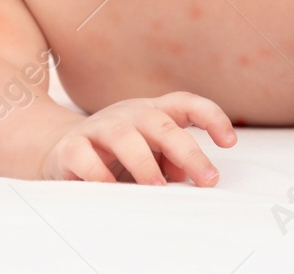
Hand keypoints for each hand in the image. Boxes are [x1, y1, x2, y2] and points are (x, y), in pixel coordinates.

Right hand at [39, 92, 237, 184]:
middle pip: (163, 125)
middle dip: (189, 152)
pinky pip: (85, 156)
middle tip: (207, 179)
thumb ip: (172, 161)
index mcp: (154, 112)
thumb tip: (189, 175)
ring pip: (126, 136)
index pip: (186, 104)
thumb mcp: (151, 154)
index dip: (210, 117)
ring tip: (158, 188)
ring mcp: (100, 127)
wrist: (64, 149)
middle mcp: (130, 114)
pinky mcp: (72, 146)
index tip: (229, 141)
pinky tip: (112, 189)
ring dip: (145, 163)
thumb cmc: (119, 154)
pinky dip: (99, 173)